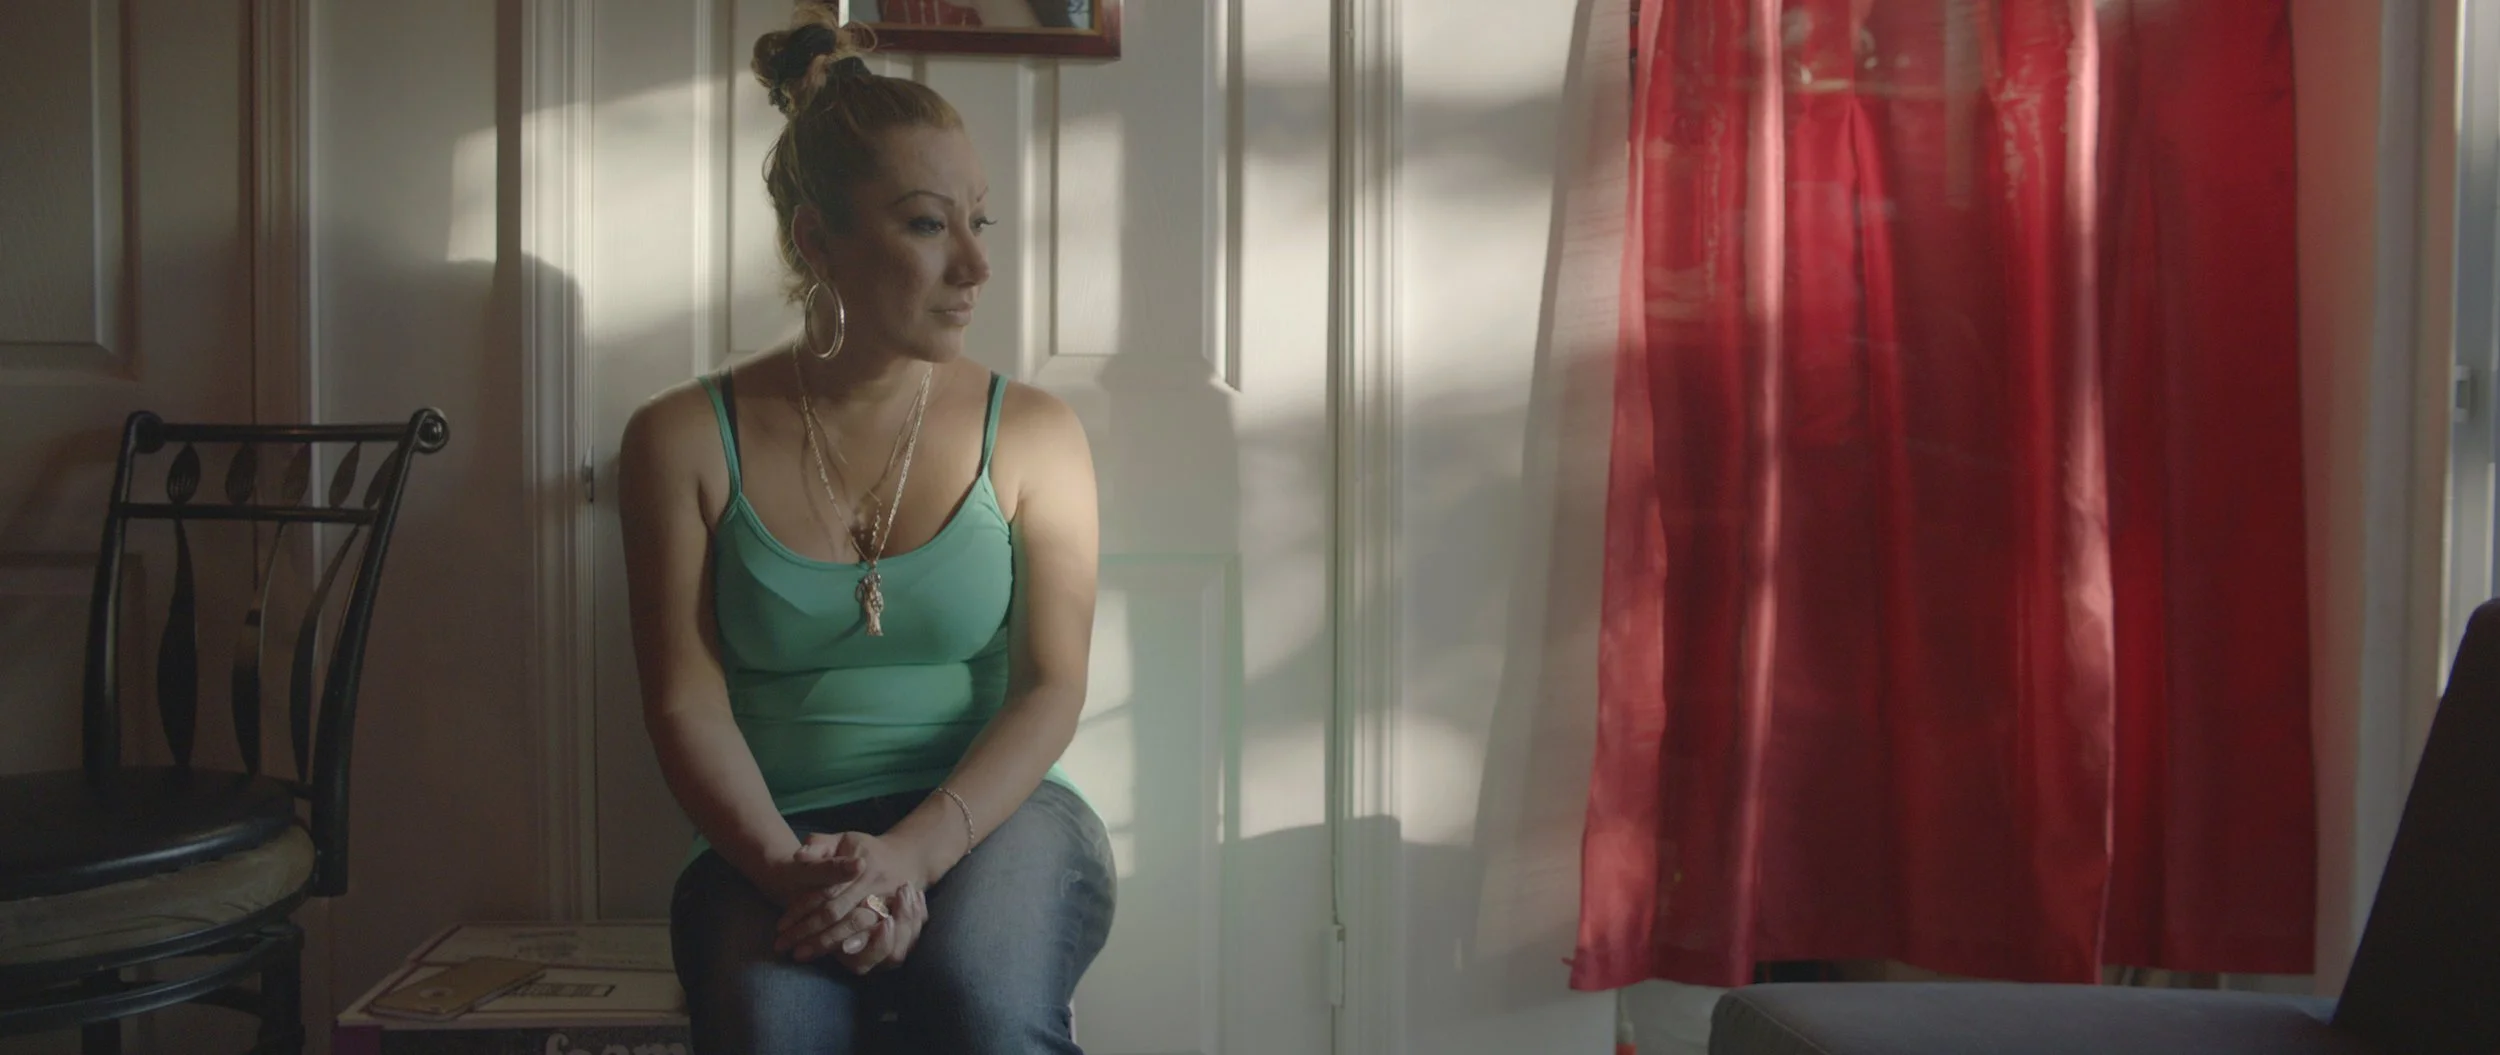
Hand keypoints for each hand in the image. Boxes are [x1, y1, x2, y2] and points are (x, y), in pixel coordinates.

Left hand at [772, 831, 929, 964]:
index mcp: (860, 865)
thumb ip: (820, 845)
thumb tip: (799, 855)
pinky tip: (836, 958)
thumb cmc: (866, 849)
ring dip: (825, 944)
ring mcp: (885, 901)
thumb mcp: (844, 840)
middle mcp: (873, 885)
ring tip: (800, 955)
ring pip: (851, 927)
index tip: (781, 925)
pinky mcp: (892, 915)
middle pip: (836, 912)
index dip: (801, 908)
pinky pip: (870, 937)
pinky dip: (852, 949)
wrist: (908, 858)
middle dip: (808, 932)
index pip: (825, 891)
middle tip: (782, 946)